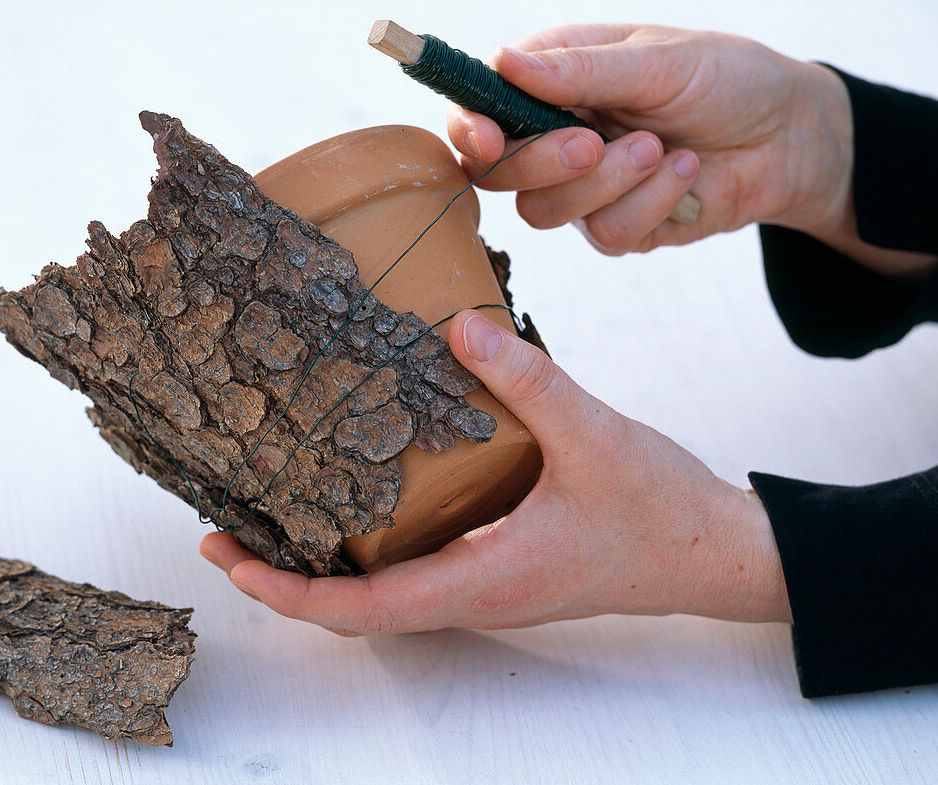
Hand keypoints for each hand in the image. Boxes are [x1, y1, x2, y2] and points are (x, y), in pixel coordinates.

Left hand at [200, 310, 790, 634]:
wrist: (710, 553)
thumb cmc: (659, 510)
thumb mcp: (595, 436)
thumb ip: (528, 381)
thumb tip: (459, 326)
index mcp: (485, 580)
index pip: (364, 609)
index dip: (291, 591)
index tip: (230, 561)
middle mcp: (475, 596)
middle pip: (358, 610)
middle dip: (287, 579)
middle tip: (226, 531)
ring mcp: (487, 587)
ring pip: (384, 596)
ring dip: (324, 567)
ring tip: (274, 516)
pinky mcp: (500, 568)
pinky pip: (416, 574)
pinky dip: (370, 552)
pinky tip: (361, 501)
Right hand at [447, 24, 852, 254]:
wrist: (789, 135)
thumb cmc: (726, 79)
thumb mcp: (658, 61)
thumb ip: (581, 70)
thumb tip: (502, 62)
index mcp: (551, 81)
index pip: (478, 109)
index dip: (470, 129)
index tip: (489, 137)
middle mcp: (556, 136)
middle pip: (499, 174)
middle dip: (545, 161)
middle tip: (595, 141)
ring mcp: (583, 188)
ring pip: (546, 212)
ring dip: (608, 183)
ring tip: (661, 148)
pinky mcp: (618, 227)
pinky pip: (606, 234)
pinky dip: (650, 204)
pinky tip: (685, 172)